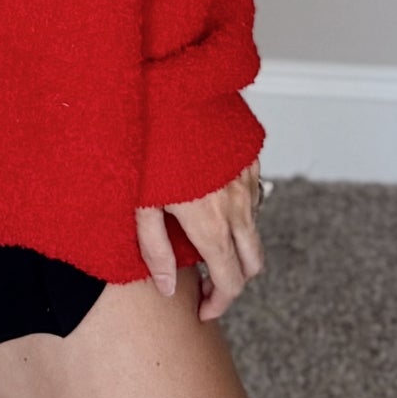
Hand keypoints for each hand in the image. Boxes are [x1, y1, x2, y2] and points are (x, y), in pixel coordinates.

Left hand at [135, 157, 264, 319]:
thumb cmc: (148, 143)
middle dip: (234, 279)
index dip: (219, 304)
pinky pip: (255, 196)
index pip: (230, 283)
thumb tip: (169, 288)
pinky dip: (241, 210)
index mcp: (211, 224)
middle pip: (253, 263)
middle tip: (207, 281)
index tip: (202, 310)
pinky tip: (212, 200)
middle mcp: (238, 207)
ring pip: (256, 229)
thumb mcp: (140, 202)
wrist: (172, 87)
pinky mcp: (250, 158)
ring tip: (204, 238)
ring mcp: (248, 181)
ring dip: (238, 243)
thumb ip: (155, 249)